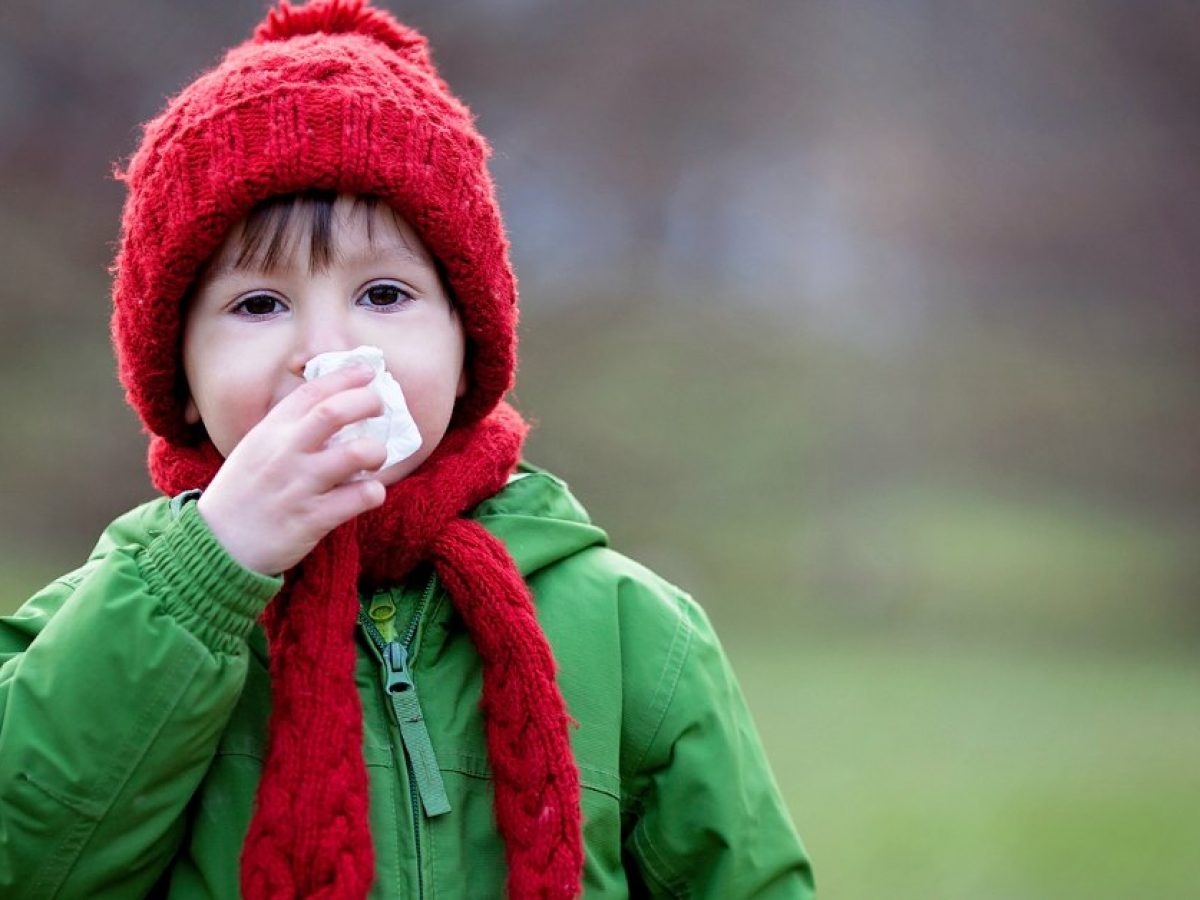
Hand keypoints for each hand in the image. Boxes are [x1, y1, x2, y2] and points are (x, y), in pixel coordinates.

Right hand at [196, 365, 387, 574]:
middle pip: (334, 413)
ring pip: (355, 454)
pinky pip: (359, 497)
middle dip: (367, 402)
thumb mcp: (256, 450)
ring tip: (376, 458)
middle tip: (381, 408)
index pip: (311, 392)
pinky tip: (370, 492)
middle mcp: (284, 453)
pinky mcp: (312, 519)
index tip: (368, 372)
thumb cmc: (244, 493)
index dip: (345, 377)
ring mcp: (299, 486)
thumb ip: (287, 429)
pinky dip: (375, 491)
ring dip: (377, 451)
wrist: (218, 545)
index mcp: (269, 432)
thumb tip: (330, 407)